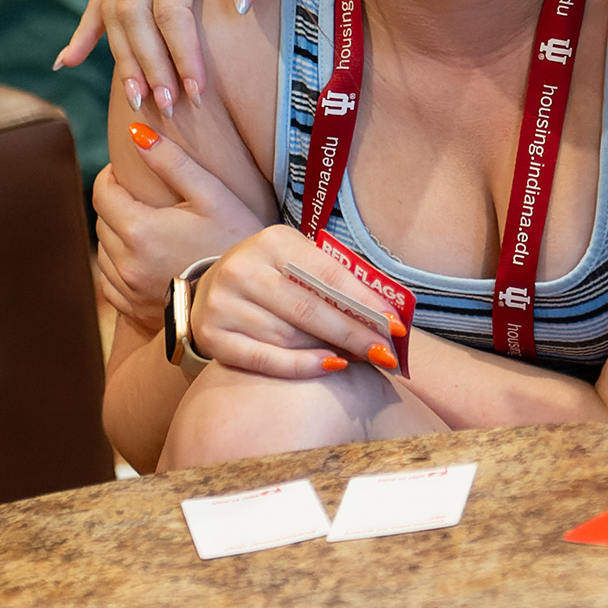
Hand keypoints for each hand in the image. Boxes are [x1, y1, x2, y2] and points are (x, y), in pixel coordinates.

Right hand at [56, 0, 313, 114]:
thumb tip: (240, 5)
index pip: (170, 8)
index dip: (181, 53)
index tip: (198, 91)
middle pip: (134, 15)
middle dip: (150, 65)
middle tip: (170, 106)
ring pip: (115, 12)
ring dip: (123, 58)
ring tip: (138, 100)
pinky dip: (87, 31)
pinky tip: (67, 61)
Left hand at [93, 126, 270, 325]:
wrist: (249, 293)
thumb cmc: (236, 240)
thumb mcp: (212, 195)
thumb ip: (173, 162)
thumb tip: (136, 132)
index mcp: (140, 230)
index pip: (102, 194)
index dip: (110, 176)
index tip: (125, 170)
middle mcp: (126, 262)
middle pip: (102, 221)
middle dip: (116, 205)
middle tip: (142, 198)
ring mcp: (128, 289)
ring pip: (104, 251)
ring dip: (117, 235)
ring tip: (147, 228)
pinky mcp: (133, 307)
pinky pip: (110, 281)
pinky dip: (120, 265)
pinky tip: (146, 258)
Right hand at [190, 226, 406, 379]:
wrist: (212, 289)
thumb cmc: (273, 275)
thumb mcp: (300, 260)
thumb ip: (337, 277)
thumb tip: (388, 310)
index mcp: (273, 241)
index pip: (329, 275)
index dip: (366, 302)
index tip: (395, 324)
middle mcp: (243, 269)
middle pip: (310, 309)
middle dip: (355, 334)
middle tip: (386, 352)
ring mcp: (223, 304)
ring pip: (290, 336)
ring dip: (332, 350)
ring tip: (364, 358)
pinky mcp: (212, 337)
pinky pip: (265, 359)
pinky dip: (300, 366)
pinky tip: (330, 366)